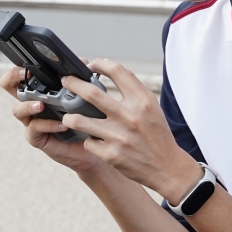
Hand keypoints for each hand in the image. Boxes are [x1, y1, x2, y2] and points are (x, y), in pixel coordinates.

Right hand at [0, 66, 105, 175]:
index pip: (20, 74)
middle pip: (8, 86)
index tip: (28, 67)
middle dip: (13, 78)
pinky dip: (49, 125)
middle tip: (26, 76)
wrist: (90, 146)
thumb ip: (79, 79)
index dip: (18, 69)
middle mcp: (30, 103)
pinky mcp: (36, 137)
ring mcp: (30, 120)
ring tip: (42, 105)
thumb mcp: (81, 96)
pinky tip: (63, 124)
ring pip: (18, 110)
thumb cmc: (82, 119)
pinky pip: (35, 128)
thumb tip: (83, 62)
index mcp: (39, 90)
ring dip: (29, 105)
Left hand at [59, 59, 201, 200]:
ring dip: (70, 116)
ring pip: (80, 120)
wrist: (166, 166)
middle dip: (73, 84)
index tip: (91, 66)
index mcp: (142, 101)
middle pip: (91, 93)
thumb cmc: (157, 133)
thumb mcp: (152, 106)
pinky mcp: (111, 155)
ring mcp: (118, 136)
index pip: (117, 71)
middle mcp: (130, 116)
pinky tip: (93, 140)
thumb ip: (133, 88)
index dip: (100, 64)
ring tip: (68, 116)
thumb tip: (112, 69)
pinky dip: (88, 140)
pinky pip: (88, 142)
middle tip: (65, 82)